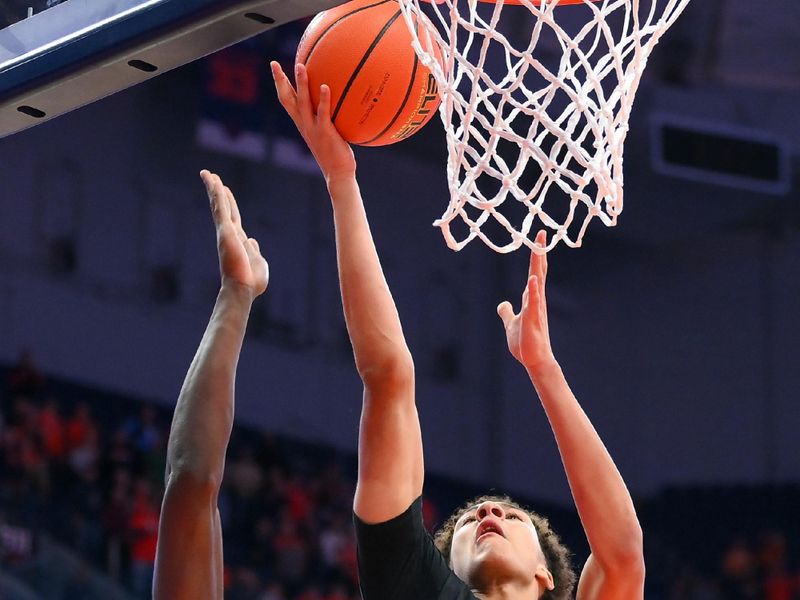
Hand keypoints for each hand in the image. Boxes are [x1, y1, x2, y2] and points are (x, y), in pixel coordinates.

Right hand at [201, 170, 267, 299]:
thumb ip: (255, 251)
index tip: (223, 190)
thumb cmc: (251, 282)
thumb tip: (252, 240)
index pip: (232, 217)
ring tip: (207, 173)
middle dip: (216, 191)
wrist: (243, 289)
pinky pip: (220, 208)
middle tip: (209, 177)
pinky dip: (217, 195)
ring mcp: (225, 232)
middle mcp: (229, 234)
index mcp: (237, 240)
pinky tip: (214, 182)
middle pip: (222, 207)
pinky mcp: (225, 231)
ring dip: (213, 188)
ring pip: (219, 205)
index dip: (228, 203)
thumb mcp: (259, 263)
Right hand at [270, 61, 355, 184]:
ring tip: (300, 66)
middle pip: (287, 99)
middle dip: (279, 81)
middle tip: (274, 63)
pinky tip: (325, 86)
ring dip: (300, 84)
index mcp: (302, 123)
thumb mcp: (329, 132)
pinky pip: (323, 113)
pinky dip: (323, 100)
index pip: (286, 100)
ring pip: (302, 103)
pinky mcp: (325, 133)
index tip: (275, 67)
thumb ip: (329, 118)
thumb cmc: (336, 154)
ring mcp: (313, 129)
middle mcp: (304, 125)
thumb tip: (339, 101)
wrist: (338, 174)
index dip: (279, 84)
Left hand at [496, 231, 555, 372]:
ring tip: (539, 249)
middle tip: (541, 234)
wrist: (533, 360)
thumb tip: (502, 304)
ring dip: (537, 266)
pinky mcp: (532, 319)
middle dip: (539, 253)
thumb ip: (507, 312)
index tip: (538, 239)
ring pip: (537, 282)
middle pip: (538, 271)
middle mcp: (536, 300)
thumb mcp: (511, 323)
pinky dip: (533, 290)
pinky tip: (532, 279)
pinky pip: (534, 302)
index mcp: (532, 298)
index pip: (534, 272)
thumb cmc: (524, 342)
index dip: (536, 256)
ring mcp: (536, 308)